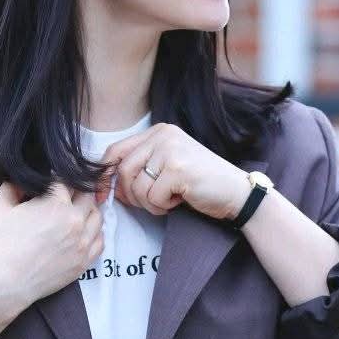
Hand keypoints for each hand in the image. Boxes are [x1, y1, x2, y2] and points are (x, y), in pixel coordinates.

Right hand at [0, 179, 103, 307]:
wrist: (3, 283)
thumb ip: (11, 185)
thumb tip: (22, 179)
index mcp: (57, 203)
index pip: (66, 181)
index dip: (56, 181)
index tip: (50, 187)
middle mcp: (75, 220)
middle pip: (87, 195)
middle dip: (75, 193)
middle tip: (63, 197)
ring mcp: (82, 242)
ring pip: (97, 216)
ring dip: (87, 210)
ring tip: (74, 213)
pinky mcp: (83, 262)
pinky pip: (100, 240)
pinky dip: (94, 232)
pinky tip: (82, 232)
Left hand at [94, 122, 249, 220]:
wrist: (236, 192)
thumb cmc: (199, 183)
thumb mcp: (167, 165)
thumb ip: (141, 165)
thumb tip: (106, 184)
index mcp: (158, 131)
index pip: (115, 151)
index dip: (104, 176)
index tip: (102, 196)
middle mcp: (163, 135)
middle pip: (122, 170)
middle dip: (130, 195)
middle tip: (150, 203)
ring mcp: (170, 150)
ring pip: (136, 187)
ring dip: (150, 203)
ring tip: (170, 199)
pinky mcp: (177, 169)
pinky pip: (152, 198)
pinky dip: (163, 207)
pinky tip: (181, 200)